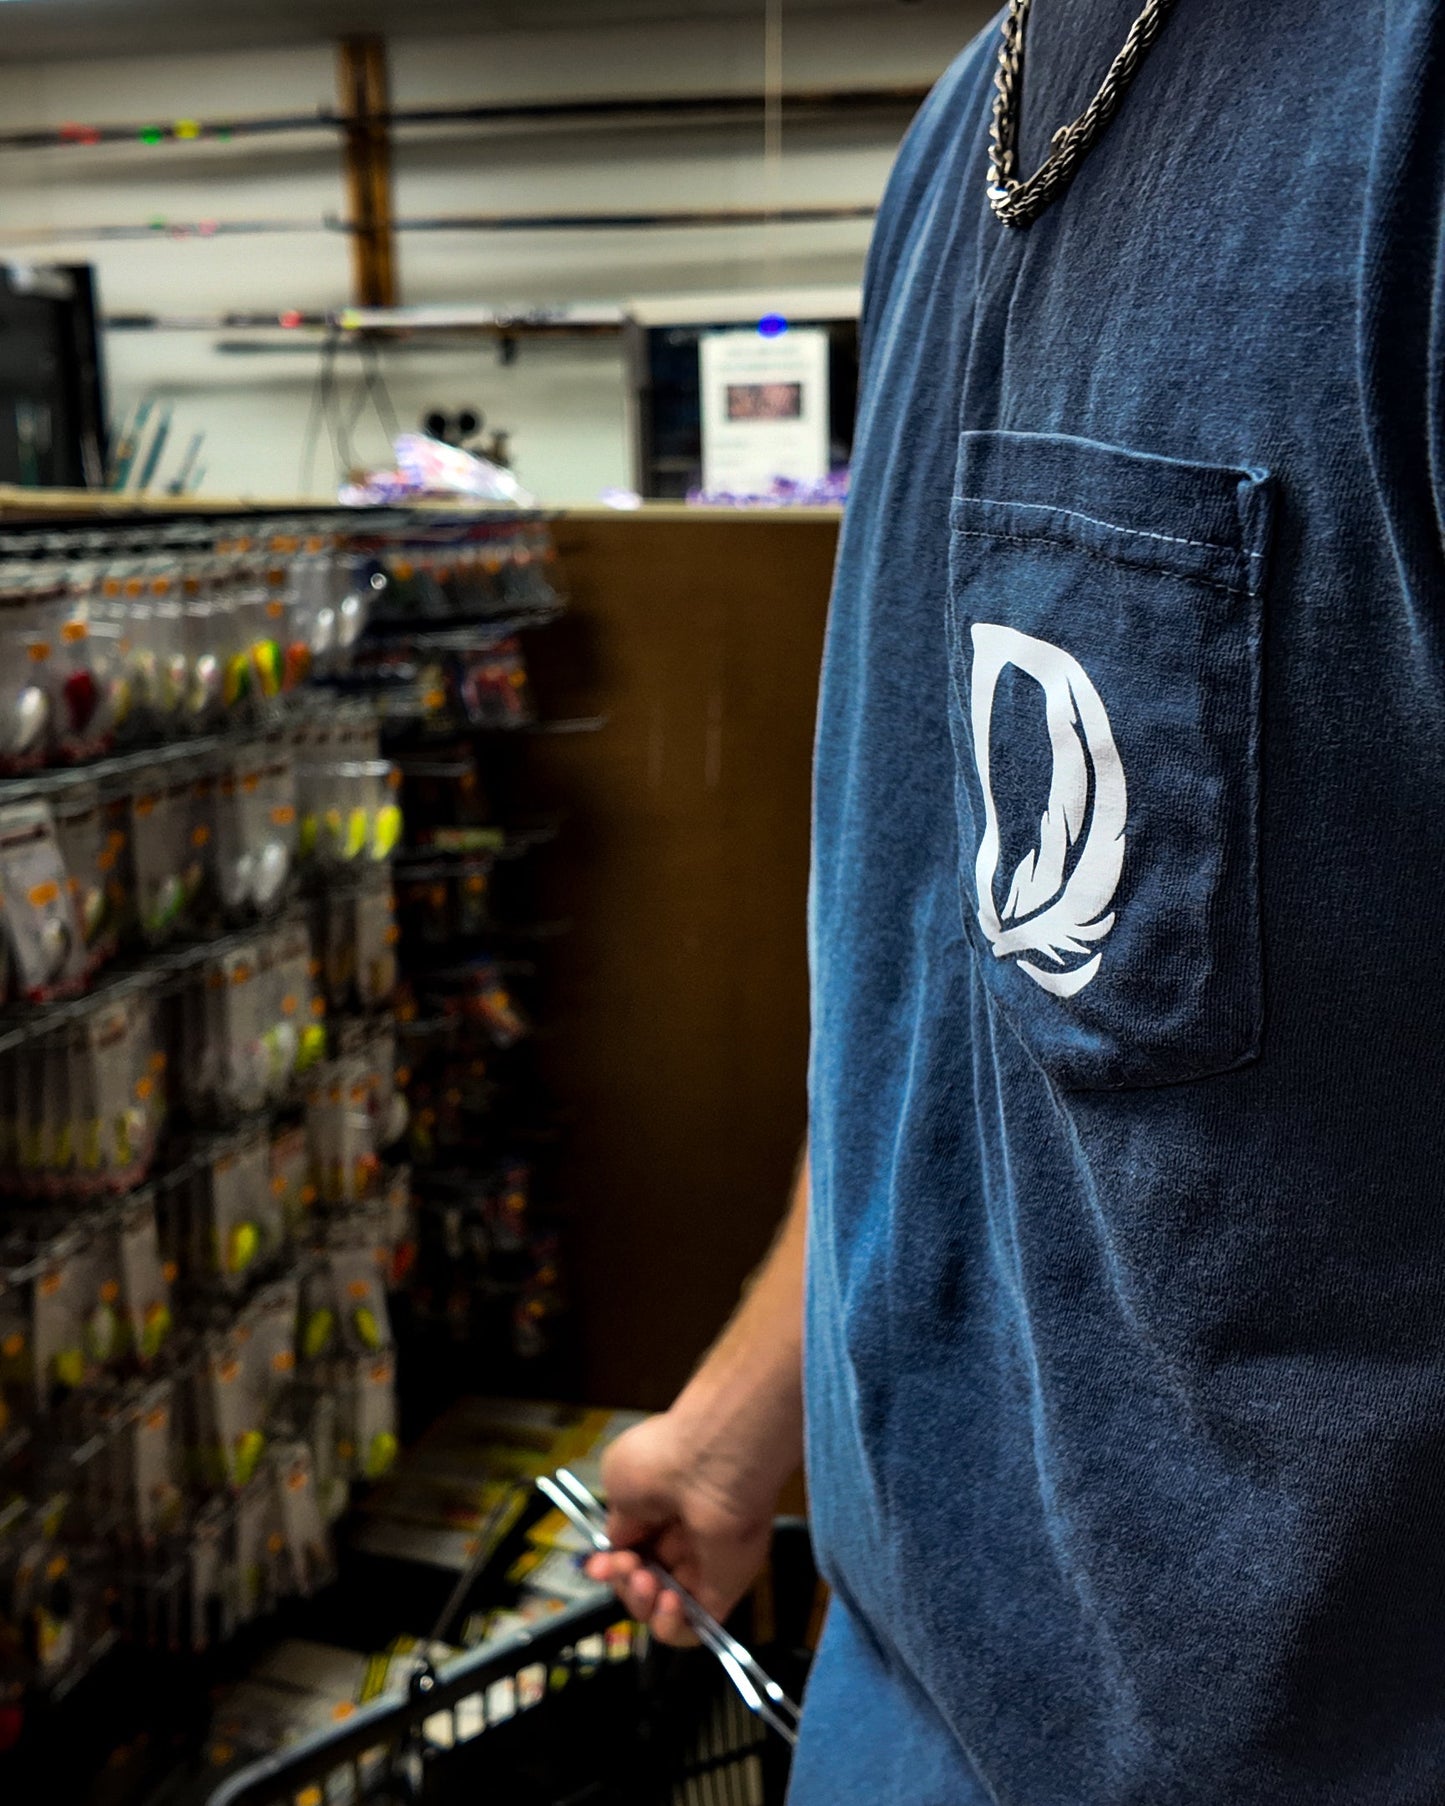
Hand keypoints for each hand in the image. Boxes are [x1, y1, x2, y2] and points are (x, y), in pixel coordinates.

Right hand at [584, 1410, 777, 1647]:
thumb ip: (617, 1522)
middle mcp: (678, 1541)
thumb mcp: (618, 1481)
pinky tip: (667, 1601)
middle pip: (640, 1584)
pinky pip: (693, 1630)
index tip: (598, 1566)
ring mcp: (701, 1569)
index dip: (610, 1566)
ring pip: (660, 1609)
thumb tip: (619, 1547)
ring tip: (646, 1581)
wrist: (710, 1464)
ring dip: (642, 1604)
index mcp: (656, 1512)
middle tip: (628, 1568)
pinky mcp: (722, 1592)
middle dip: (623, 1583)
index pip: (629, 1554)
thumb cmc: (661, 1462)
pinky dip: (672, 1626)